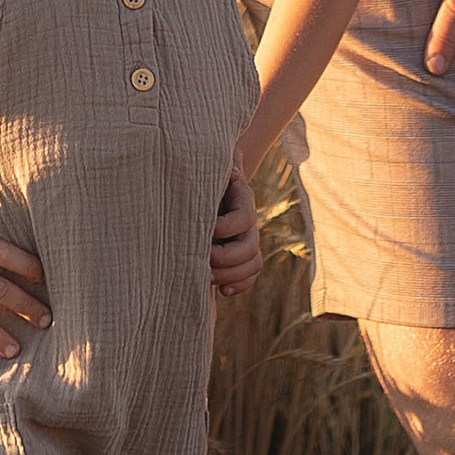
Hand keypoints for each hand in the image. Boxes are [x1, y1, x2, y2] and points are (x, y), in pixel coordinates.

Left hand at [209, 167, 261, 296]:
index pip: (245, 218)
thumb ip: (225, 162)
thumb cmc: (206, 169)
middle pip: (250, 247)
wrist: (209, 182)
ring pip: (253, 264)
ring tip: (206, 277)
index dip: (227, 227)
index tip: (206, 229)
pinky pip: (250, 275)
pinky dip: (240, 285)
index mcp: (243, 199)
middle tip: (201, 259)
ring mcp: (247, 239)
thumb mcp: (213, 162)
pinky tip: (223, 292)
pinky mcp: (240, 255)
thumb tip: (234, 174)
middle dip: (226, 258)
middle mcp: (249, 223)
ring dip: (231, 275)